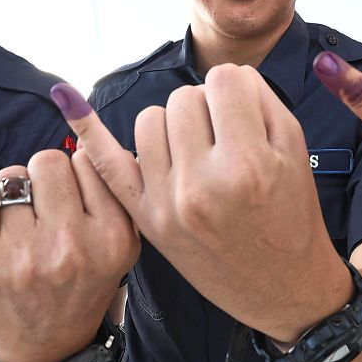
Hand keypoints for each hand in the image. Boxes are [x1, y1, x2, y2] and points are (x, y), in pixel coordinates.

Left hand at [0, 105, 138, 361]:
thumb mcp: (121, 248)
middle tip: (47, 216)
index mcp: (114, 238)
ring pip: (14, 174)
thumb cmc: (83, 285)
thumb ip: (114, 194)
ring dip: (15, 190)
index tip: (76, 198)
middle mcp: (71, 247)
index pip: (89, 162)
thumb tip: (86, 133)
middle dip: (45, 177)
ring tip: (23, 229)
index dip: (79, 174)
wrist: (46, 346)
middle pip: (50, 161)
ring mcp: (25, 254)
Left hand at [50, 68, 352, 342]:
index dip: (235, 92)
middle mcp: (202, 183)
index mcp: (247, 163)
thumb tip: (222, 74)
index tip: (243, 114)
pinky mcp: (148, 221)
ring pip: (151, 120)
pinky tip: (67, 98)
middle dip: (205, 109)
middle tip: (224, 140)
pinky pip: (108, 164)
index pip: (224, 82)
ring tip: (196, 151)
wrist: (281, 287)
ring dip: (173, 125)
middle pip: (184, 100)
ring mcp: (168, 204)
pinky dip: (89, 130)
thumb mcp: (294, 151)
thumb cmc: (292, 215)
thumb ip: (260, 100)